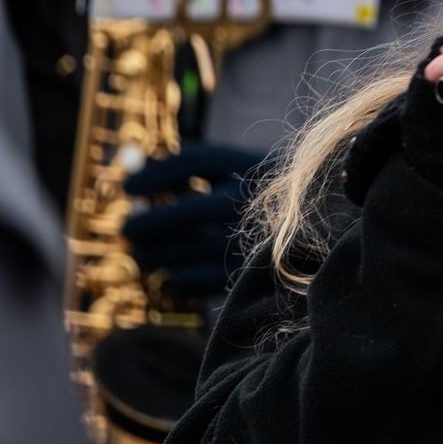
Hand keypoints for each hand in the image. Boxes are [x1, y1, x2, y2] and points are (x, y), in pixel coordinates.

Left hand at [120, 143, 265, 298]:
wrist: (317, 241)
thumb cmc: (264, 202)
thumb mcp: (240, 173)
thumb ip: (193, 167)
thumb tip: (136, 165)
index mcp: (254, 167)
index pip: (196, 162)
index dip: (156, 173)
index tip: (127, 186)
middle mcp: (256, 202)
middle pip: (189, 208)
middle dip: (148, 221)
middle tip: (126, 229)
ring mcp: (255, 240)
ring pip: (189, 248)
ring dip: (154, 253)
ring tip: (141, 255)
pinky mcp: (250, 276)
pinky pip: (197, 280)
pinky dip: (178, 278)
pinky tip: (173, 275)